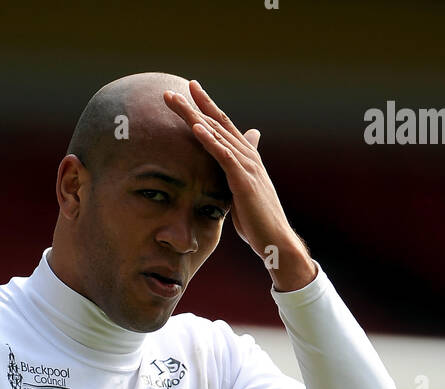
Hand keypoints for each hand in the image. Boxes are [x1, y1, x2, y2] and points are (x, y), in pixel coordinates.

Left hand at [163, 80, 315, 289]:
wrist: (275, 240)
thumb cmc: (258, 220)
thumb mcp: (245, 192)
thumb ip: (239, 172)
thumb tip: (238, 161)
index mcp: (246, 157)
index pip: (222, 126)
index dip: (205, 107)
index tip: (188, 92)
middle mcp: (247, 155)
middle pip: (217, 123)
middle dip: (193, 105)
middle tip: (169, 92)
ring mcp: (247, 166)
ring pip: (217, 134)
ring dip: (194, 116)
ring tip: (175, 101)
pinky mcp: (244, 181)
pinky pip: (224, 156)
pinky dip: (210, 140)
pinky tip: (196, 127)